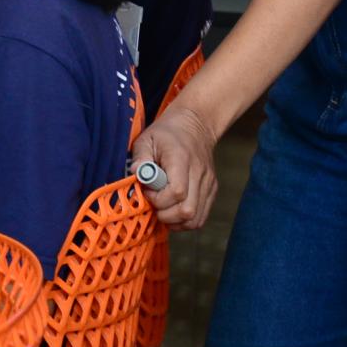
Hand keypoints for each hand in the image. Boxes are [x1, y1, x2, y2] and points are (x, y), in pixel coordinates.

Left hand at [130, 104, 220, 229]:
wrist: (195, 124)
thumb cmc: (167, 133)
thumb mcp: (146, 138)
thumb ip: (140, 158)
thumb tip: (135, 175)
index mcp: (181, 159)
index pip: (176, 192)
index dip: (158, 199)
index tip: (148, 191)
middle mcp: (199, 173)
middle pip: (188, 210)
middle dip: (165, 215)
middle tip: (154, 204)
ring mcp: (208, 183)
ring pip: (195, 219)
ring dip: (175, 222)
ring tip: (162, 210)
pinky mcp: (211, 190)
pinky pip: (200, 217)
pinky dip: (185, 222)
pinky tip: (172, 212)